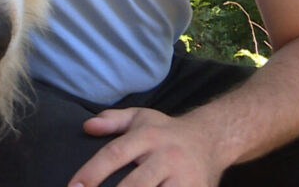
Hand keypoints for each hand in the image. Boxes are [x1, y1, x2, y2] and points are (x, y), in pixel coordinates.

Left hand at [68, 108, 225, 186]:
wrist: (211, 138)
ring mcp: (185, 179)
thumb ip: (112, 120)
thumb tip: (87, 125)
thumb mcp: (139, 117)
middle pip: (136, 184)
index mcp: (148, 137)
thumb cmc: (166, 132)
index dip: (92, 172)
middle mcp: (167, 158)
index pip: (114, 154)